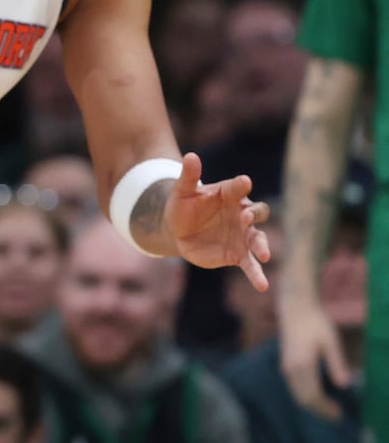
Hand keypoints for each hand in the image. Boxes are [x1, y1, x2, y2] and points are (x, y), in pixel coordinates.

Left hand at [163, 154, 270, 288]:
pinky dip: (256, 275)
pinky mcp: (237, 254)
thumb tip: (191, 156)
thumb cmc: (182, 206)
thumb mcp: (181, 192)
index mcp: (229, 195)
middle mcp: (241, 213)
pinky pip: (250, 265)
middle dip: (252, 214)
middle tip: (244, 218)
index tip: (243, 182)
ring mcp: (242, 235)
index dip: (241, 185)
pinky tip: (262, 286)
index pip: (238, 188)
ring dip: (262, 247)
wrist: (177, 231)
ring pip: (258, 240)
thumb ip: (188, 176)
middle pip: (257, 211)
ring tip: (264, 256)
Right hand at [277, 293, 350, 420]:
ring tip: (329, 409)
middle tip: (336, 416)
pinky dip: (306, 397)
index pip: (313, 395)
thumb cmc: (316, 323)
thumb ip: (336, 364)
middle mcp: (291, 371)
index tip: (339, 414)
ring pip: (297, 396)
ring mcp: (286, 369)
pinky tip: (318, 396)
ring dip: (312, 406)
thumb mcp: (331, 342)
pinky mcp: (286, 367)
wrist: (295, 310)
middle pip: (303, 400)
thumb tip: (344, 385)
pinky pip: (295, 389)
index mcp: (302, 366)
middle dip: (319, 411)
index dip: (325, 408)